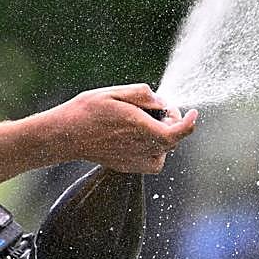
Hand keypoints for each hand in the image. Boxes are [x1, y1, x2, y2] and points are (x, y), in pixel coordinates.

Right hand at [57, 84, 198, 172]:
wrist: (66, 135)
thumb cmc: (87, 111)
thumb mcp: (115, 92)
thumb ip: (143, 94)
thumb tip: (161, 101)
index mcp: (141, 128)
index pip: (178, 132)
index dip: (190, 122)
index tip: (193, 112)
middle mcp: (141, 148)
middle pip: (172, 137)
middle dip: (170, 120)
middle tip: (151, 107)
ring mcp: (135, 160)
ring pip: (164, 149)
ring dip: (162, 134)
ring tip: (141, 121)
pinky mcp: (129, 166)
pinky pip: (153, 160)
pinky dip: (154, 148)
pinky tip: (137, 136)